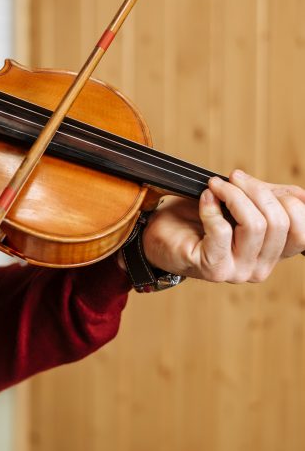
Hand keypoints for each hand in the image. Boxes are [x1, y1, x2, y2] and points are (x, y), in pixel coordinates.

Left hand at [140, 170, 304, 282]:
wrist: (160, 233)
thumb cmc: (199, 218)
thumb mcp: (242, 204)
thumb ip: (270, 201)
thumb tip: (301, 195)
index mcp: (272, 254)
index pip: (302, 232)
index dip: (289, 202)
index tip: (258, 184)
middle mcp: (259, 268)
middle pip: (279, 223)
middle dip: (256, 191)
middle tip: (233, 178)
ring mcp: (237, 272)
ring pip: (255, 226)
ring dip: (234, 196)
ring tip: (216, 185)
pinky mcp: (212, 268)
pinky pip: (222, 232)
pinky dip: (212, 208)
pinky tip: (205, 198)